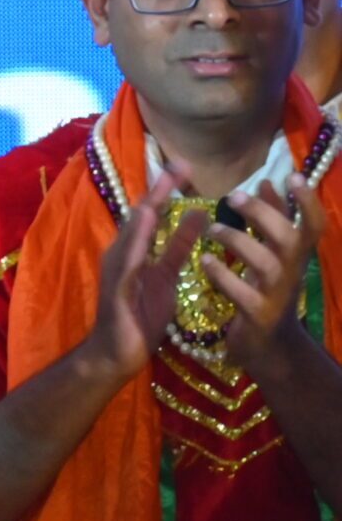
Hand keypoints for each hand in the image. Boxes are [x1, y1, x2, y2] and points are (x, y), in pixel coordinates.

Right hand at [84, 165, 208, 379]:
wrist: (118, 354)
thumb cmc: (141, 316)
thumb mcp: (168, 276)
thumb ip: (179, 246)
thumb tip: (197, 214)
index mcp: (135, 250)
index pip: (152, 214)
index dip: (166, 189)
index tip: (185, 165)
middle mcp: (122, 253)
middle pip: (140, 216)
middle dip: (158, 190)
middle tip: (178, 164)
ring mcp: (117, 269)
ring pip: (133, 235)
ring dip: (146, 210)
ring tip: (161, 187)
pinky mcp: (118, 288)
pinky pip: (130, 261)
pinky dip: (138, 240)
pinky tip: (146, 224)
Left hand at [204, 177, 324, 377]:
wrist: (270, 346)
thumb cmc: (268, 291)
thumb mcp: (272, 254)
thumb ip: (271, 219)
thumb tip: (269, 181)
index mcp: (296, 255)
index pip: (313, 226)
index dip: (307, 202)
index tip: (293, 175)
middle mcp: (292, 272)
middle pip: (290, 239)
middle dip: (264, 215)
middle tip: (233, 196)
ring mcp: (277, 295)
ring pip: (266, 264)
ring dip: (238, 241)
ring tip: (212, 229)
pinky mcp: (258, 316)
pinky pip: (242, 294)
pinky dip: (223, 276)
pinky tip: (206, 262)